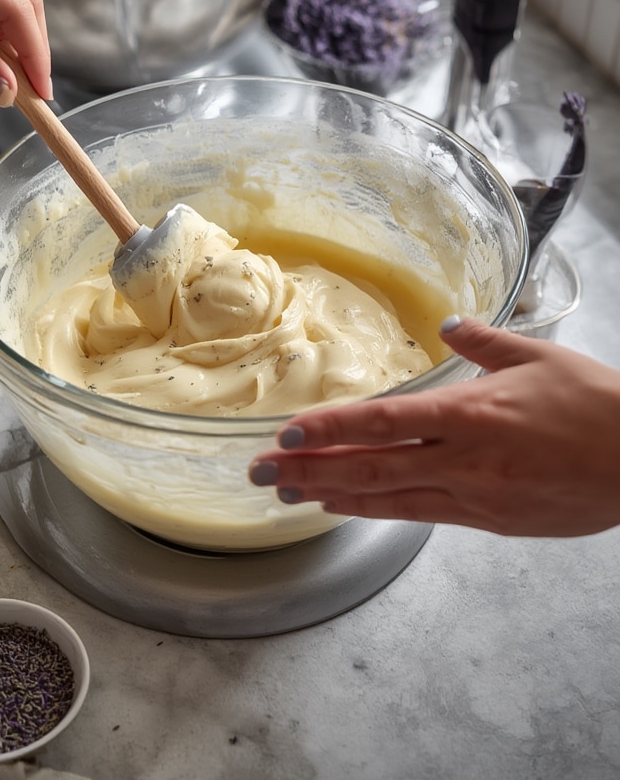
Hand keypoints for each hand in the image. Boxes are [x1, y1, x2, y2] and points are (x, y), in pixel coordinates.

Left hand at [249, 318, 619, 536]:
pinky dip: (376, 511)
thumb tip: (448, 325)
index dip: (329, 430)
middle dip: (308, 469)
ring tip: (286, 493)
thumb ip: (484, 342)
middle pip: (369, 467)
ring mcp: (473, 495)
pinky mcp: (489, 522)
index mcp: (469, 412)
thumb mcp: (538, 357)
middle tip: (260, 471)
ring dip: (331, 495)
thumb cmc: (595, 407)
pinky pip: (419, 515)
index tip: (286, 435)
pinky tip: (347, 507)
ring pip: (386, 498)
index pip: (381, 422)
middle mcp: (462, 458)